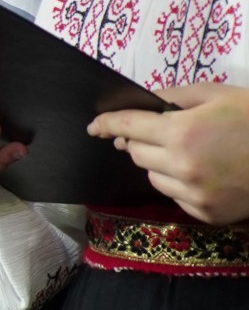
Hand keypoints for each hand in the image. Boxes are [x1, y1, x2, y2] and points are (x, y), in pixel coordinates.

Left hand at [90, 84, 248, 223]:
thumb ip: (174, 97)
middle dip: (141, 140)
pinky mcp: (208, 214)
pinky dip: (179, 184)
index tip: (93, 126)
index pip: (127, 127)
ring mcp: (195, 196)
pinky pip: (175, 197)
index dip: (106, 124)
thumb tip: (145, 102)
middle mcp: (182, 168)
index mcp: (181, 133)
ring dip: (159, 163)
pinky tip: (204, 172)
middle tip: (161, 132)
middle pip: (136, 154)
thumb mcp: (216, 95)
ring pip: (153, 177)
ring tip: (189, 152)